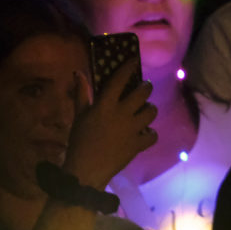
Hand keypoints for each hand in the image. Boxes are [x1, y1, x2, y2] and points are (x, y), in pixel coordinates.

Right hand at [63, 62, 157, 188]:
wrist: (86, 169)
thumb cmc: (79, 141)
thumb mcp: (79, 115)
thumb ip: (81, 93)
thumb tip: (77, 73)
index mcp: (105, 104)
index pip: (119, 79)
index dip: (128, 67)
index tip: (134, 59)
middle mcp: (121, 114)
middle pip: (142, 93)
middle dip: (146, 87)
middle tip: (143, 88)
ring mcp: (132, 130)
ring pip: (151, 112)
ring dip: (150, 108)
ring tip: (145, 110)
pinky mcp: (137, 145)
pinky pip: (153, 135)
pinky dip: (150, 133)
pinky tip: (145, 133)